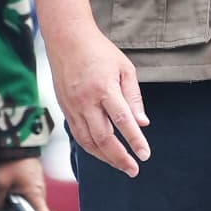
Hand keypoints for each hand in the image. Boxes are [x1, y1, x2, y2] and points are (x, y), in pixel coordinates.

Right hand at [49, 18, 152, 176]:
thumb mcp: (125, 68)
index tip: (145, 155)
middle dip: (119, 157)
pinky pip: (78, 135)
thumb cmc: (100, 52)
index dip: (135, 140)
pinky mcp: (65, 109)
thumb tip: (142, 123)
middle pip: (103, 137)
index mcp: (104, 88)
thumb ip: (134, 97)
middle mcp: (86, 101)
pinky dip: (91, 148)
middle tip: (134, 169)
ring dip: (105, 157)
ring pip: (88, 141)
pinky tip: (103, 154)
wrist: (67, 40)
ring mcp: (73, 107)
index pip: (122, 121)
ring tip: (121, 166)